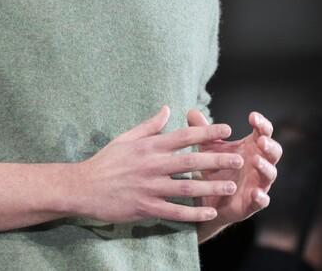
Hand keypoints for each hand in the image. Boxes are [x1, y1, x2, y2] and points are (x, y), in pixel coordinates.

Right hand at [70, 105, 244, 223]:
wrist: (82, 188)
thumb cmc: (105, 161)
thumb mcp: (126, 138)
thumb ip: (149, 125)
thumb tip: (167, 108)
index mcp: (150, 146)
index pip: (184, 136)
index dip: (207, 131)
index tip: (226, 128)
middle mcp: (152, 165)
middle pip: (190, 161)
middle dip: (217, 160)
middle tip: (239, 160)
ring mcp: (149, 187)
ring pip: (186, 187)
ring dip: (210, 187)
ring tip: (231, 186)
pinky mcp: (145, 207)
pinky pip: (174, 211)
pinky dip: (192, 212)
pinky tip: (209, 212)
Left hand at [187, 109, 281, 230]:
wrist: (208, 200)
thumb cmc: (215, 169)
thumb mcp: (208, 149)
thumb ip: (204, 131)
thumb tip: (191, 112)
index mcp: (252, 147)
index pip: (264, 132)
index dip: (261, 123)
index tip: (251, 116)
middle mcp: (259, 164)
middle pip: (274, 151)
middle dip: (269, 145)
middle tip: (261, 140)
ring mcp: (258, 183)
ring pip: (270, 173)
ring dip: (265, 167)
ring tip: (255, 161)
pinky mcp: (253, 202)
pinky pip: (263, 200)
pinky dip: (261, 197)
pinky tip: (255, 193)